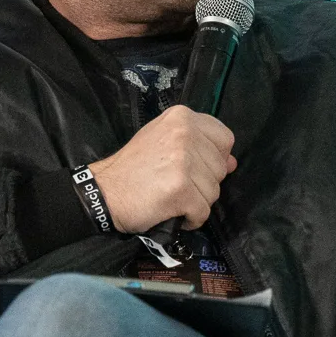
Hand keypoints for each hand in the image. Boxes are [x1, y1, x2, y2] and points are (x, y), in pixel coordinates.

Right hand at [92, 106, 235, 233]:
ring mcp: (183, 161)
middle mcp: (184, 134)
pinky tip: (171, 210)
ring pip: (214, 192)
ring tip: (170, 196)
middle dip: (202, 183)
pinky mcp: (181, 189)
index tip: (193, 168)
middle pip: (220, 169)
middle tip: (173, 184)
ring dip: (195, 202)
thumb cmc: (132, 169)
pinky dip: (190, 219)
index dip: (213, 159)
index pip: (224, 139)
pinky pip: (203, 212)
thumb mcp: (163, 142)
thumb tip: (231, 162)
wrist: (104, 192)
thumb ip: (198, 146)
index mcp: (182, 117)